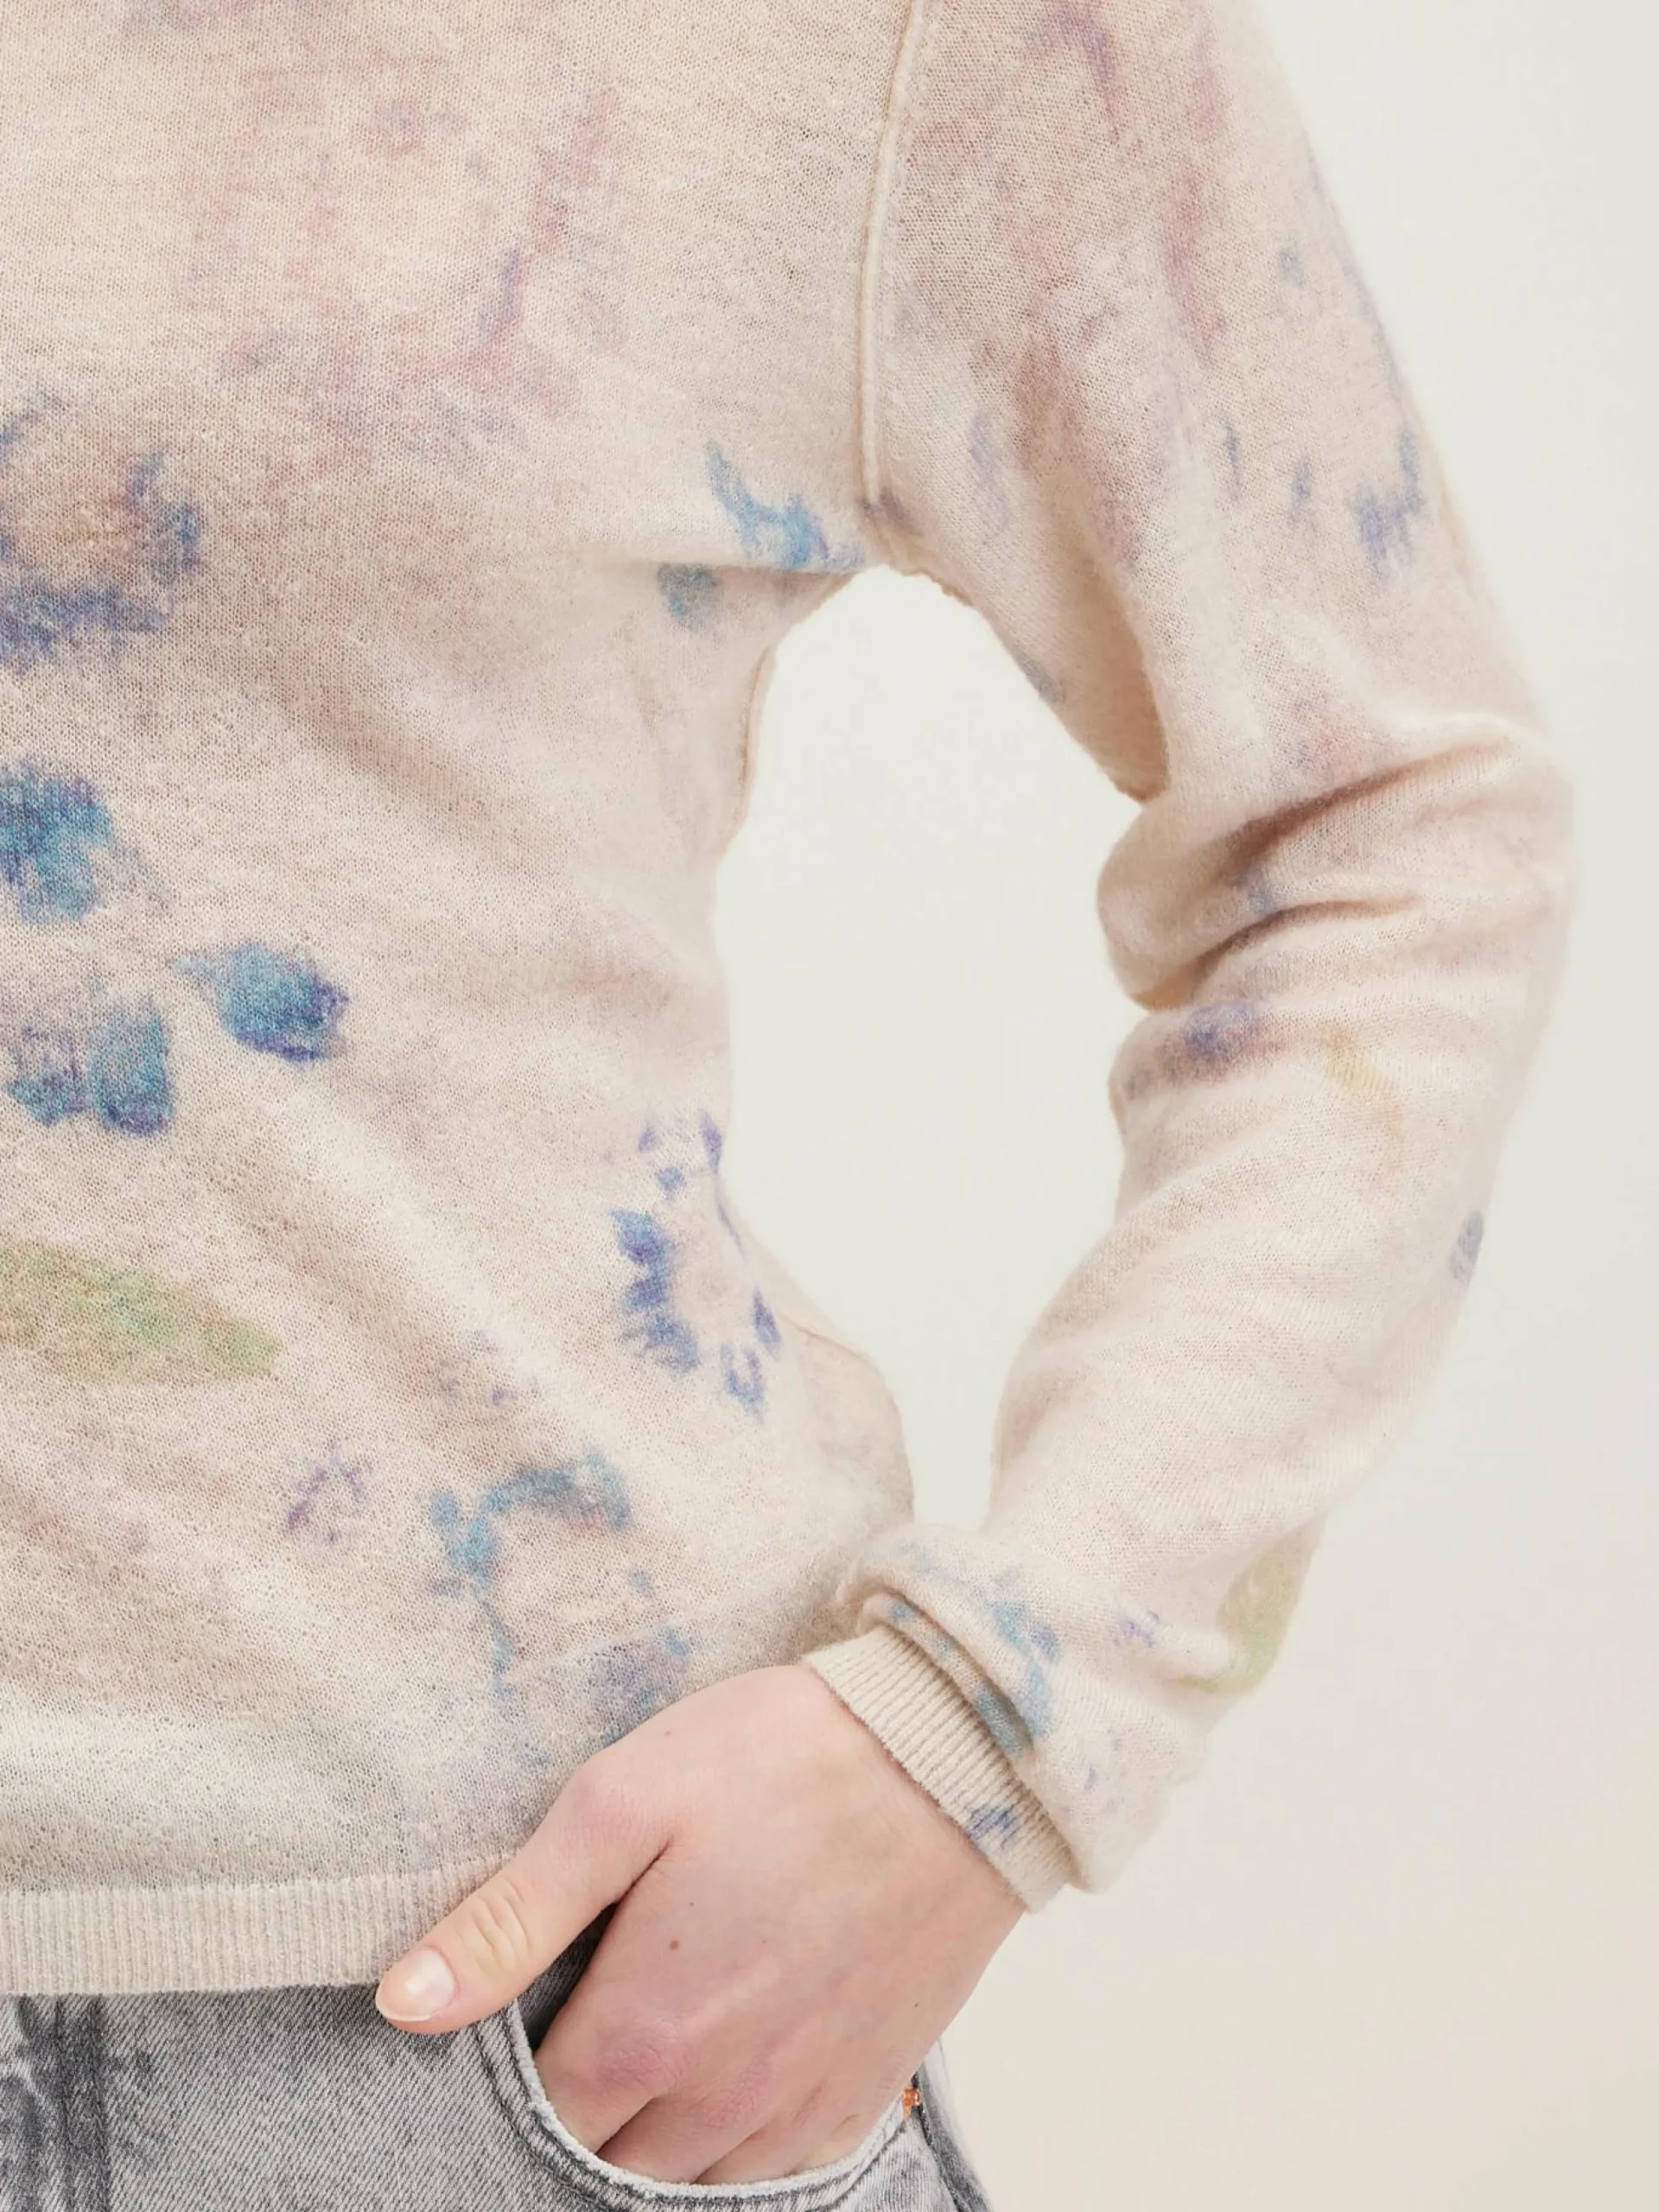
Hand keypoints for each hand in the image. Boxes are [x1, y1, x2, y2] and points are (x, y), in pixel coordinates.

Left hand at [373, 1663, 1023, 2181]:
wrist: (955, 1757)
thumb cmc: (785, 1761)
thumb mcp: (625, 1802)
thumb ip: (511, 1916)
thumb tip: (404, 2004)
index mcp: (645, 2028)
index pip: (536, 2112)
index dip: (513, 2069)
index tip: (523, 2010)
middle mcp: (720, 2097)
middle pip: (607, 2164)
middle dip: (581, 2110)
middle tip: (588, 2020)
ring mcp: (799, 2105)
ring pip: (690, 2183)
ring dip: (656, 2139)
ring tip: (657, 2043)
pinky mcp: (865, 2091)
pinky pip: (777, 2174)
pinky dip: (737, 2146)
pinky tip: (731, 2072)